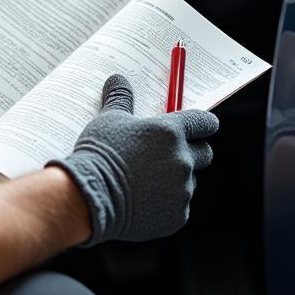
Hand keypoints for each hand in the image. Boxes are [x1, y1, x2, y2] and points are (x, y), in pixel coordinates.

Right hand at [48, 74, 217, 246]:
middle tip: (169, 153)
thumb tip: (118, 79)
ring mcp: (182, 190)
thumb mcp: (109, 120)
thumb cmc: (100, 154)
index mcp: (170, 131)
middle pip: (205, 153)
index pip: (204, 122)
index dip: (202, 124)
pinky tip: (143, 200)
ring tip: (147, 179)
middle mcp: (182, 159)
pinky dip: (166, 203)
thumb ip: (120, 98)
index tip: (198, 126)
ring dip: (175, 179)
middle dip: (192, 151)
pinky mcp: (178, 216)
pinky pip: (179, 206)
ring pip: (189, 181)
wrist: (89, 197)